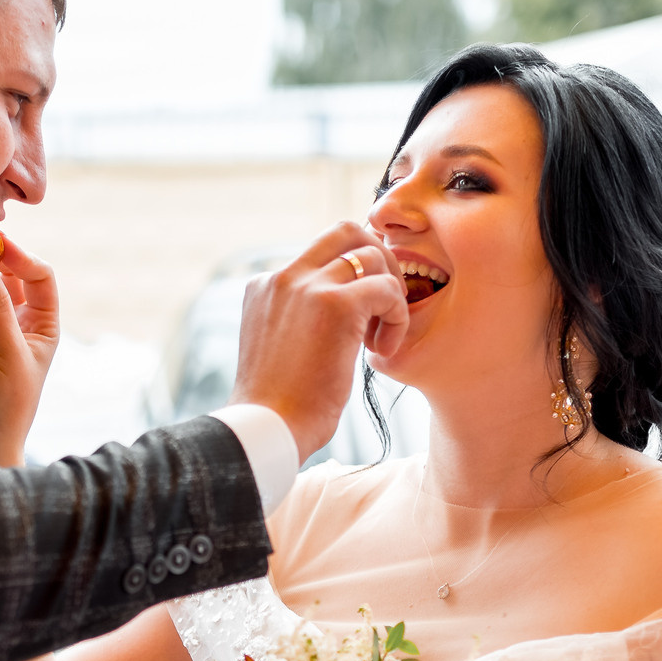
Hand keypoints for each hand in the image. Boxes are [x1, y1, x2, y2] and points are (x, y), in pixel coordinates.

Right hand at [230, 223, 409, 458]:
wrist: (267, 429)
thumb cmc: (278, 405)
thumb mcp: (280, 347)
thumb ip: (300, 318)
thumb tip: (339, 316)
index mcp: (265, 285)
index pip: (321, 253)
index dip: (352, 276)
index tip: (362, 315)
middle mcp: (282, 276)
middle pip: (346, 231)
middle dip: (378, 260)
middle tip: (385, 304)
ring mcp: (307, 286)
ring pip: (372, 255)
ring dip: (390, 292)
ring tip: (381, 337)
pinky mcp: (335, 305)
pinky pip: (387, 289)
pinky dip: (396, 317)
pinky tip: (382, 351)